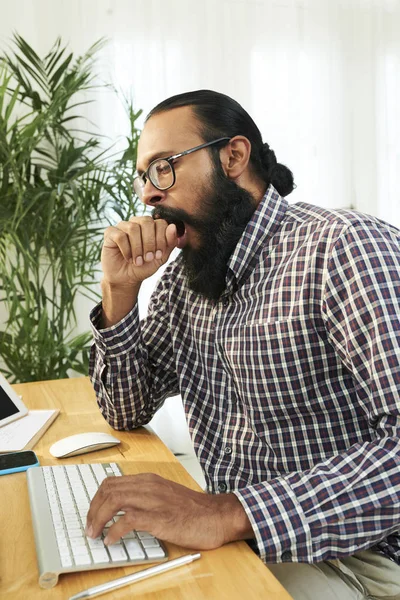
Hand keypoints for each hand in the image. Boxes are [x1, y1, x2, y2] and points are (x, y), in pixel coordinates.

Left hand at [85, 473, 252, 548]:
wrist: (217, 516)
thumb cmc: (193, 510)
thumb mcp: (166, 496)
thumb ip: (146, 498)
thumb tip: (121, 512)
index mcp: (149, 480)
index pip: (112, 482)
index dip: (97, 499)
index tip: (92, 514)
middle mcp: (149, 486)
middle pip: (108, 490)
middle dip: (92, 509)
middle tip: (89, 527)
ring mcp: (154, 500)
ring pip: (114, 500)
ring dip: (98, 519)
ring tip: (94, 534)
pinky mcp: (159, 517)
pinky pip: (128, 519)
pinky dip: (114, 530)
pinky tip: (111, 540)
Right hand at [101, 216, 177, 286]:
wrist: (127, 279)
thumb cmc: (144, 266)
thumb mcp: (161, 257)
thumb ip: (169, 242)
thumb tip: (173, 226)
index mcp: (151, 226)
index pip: (160, 222)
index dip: (161, 239)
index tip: (158, 255)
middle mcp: (137, 222)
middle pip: (147, 221)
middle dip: (150, 242)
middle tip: (148, 258)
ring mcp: (123, 226)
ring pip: (133, 228)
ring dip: (137, 248)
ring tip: (138, 261)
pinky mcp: (110, 233)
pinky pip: (120, 236)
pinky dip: (126, 249)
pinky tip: (128, 258)